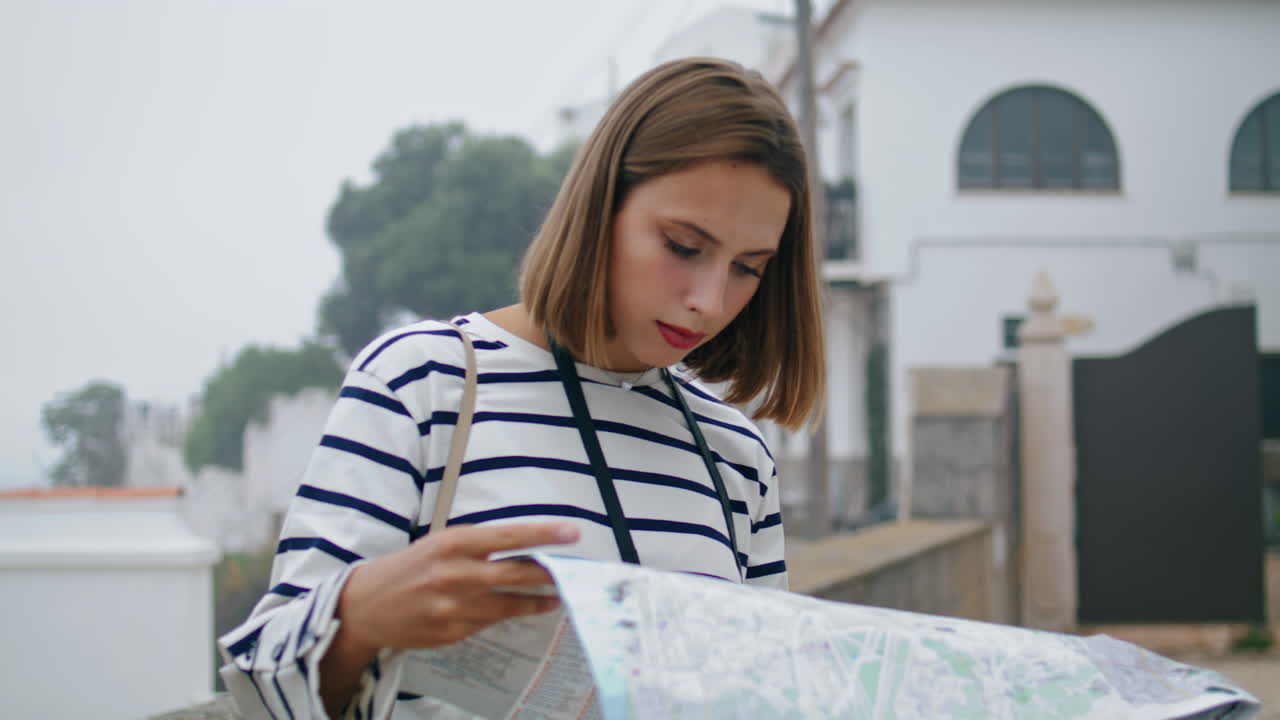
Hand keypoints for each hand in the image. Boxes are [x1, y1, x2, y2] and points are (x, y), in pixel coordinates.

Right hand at [337, 521, 579, 652]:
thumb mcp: (441, 545)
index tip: (571, 533)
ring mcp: (453, 606)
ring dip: (536, 600)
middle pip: (516, 572)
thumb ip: (478, 547)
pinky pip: (488, 623)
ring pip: (509, 604)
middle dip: (549, 572)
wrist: (366, 606)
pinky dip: (505, 615)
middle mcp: (454, 574)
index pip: (508, 536)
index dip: (543, 534)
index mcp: (452, 543)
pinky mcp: (451, 632)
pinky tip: (517, 609)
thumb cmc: (409, 568)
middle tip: (571, 571)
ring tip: (554, 596)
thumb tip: (524, 547)